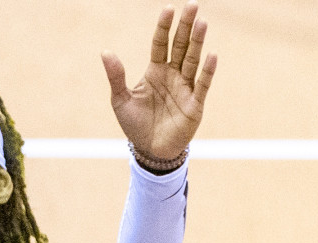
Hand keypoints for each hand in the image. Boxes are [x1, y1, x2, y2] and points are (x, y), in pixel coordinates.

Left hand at [102, 2, 217, 162]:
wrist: (150, 151)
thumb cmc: (135, 125)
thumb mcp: (121, 100)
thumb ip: (116, 76)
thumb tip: (106, 52)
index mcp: (155, 71)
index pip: (161, 43)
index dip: (164, 27)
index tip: (168, 9)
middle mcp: (173, 75)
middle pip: (180, 46)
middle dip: (186, 26)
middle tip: (192, 5)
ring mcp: (185, 88)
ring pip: (192, 60)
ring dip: (197, 41)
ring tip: (201, 22)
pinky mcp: (194, 104)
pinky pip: (202, 84)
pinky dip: (207, 70)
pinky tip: (211, 54)